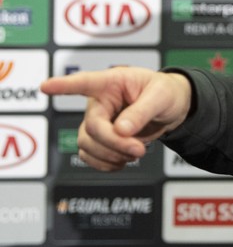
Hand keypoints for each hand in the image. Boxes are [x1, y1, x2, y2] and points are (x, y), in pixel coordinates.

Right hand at [40, 67, 191, 170]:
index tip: (46, 86)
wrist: (172, 109)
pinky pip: (89, 156)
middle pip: (91, 128)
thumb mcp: (160, 96)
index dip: (64, 85)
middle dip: (114, 143)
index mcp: (112, 83)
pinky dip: (105, 164)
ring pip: (87, 145)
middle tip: (139, 150)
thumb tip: (121, 130)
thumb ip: (141, 112)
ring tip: (136, 152)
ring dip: (110, 155)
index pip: (84, 82)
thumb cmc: (166, 93)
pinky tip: (123, 161)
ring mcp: (97, 122)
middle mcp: (99, 102)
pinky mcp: (101, 139)